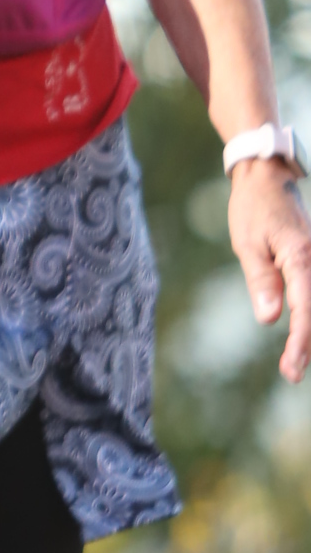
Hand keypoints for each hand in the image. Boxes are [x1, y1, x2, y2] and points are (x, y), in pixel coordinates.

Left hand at [230, 159, 310, 385]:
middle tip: (290, 374)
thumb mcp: (247, 244)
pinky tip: (304, 336)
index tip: (291, 367)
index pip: (305, 308)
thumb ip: (260, 280)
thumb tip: (269, 318)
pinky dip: (310, 315)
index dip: (301, 340)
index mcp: (301, 257)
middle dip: (308, 344)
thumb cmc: (254, 209)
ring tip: (295, 362)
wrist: (268, 178)